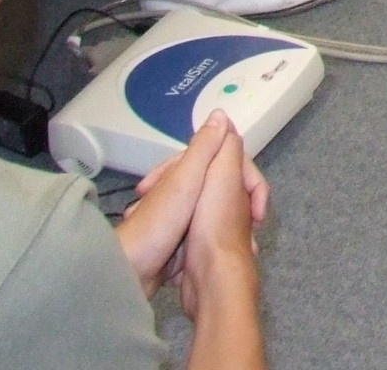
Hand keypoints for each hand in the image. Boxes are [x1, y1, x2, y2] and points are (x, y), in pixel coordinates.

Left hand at [118, 113, 268, 297]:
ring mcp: (178, 218)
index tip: (259, 208)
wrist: (127, 272)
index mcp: (185, 173)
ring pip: (215, 212)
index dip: (247, 180)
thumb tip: (221, 113)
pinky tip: (224, 253)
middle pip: (222, 186)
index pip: (226, 161)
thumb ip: (204, 149)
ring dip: (230, 224)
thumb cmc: (159, 224)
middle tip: (254, 227)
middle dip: (240, 205)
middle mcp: (182, 190)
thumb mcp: (185, 182)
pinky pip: (204, 235)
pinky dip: (216, 241)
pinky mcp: (175, 242)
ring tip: (244, 244)